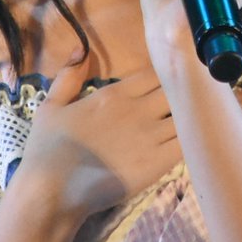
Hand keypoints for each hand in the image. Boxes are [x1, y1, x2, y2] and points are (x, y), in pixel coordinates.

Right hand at [16, 56, 179, 220]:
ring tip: (194, 121)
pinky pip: (186, 144)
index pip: (155, 73)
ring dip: (190, 116)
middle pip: (176, 91)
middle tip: (185, 102)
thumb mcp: (50, 106)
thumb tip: (81, 48)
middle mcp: (138, 109)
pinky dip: (192, 139)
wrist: (51, 192)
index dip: (165, 75)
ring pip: (186, 116)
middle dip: (182, 93)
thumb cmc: (47, 150)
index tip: (169, 81)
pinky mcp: (158, 163)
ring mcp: (151, 137)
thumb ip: (69, 76)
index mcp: (115, 93)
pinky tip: (191, 142)